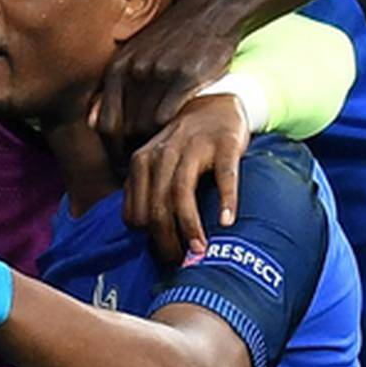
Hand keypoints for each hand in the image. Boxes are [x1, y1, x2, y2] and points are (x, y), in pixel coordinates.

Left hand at [97, 0, 243, 153]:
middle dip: (132, 152)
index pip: (105, 124)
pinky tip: (182, 138)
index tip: (125, 165)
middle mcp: (132, 71)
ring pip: (148, 125)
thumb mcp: (135, 57)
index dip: (113, 150)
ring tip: (164, 157)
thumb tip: (91, 121)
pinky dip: (173, 131)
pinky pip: (171, 115)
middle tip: (145, 170)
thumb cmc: (173, 40)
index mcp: (117, 69)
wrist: (209, 11)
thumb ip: (112, 89)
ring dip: (155, 144)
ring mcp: (158, 73)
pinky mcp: (186, 76)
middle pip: (125, 129)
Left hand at [124, 94, 248, 264]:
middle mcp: (163, 154)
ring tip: (199, 249)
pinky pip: (224, 176)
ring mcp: (194, 148)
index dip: (150, 238)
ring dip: (190, 224)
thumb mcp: (156, 160)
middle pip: (158, 205)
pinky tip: (228, 221)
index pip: (137, 211)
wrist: (216, 104)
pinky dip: (226, 200)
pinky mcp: (225, 146)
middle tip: (181, 262)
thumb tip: (141, 233)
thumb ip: (145, 190)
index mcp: (142, 161)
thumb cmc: (185, 144)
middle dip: (167, 239)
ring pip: (182, 192)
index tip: (165, 256)